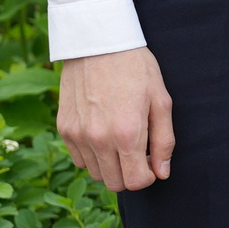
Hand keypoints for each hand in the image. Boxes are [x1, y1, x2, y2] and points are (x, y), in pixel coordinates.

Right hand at [57, 48, 174, 191]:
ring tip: (121, 140)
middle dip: (130, 174)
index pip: (135, 182)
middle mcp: (98, 140)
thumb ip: (164, 141)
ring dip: (110, 165)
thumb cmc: (137, 69)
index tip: (151, 162)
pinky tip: (103, 133)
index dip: (148, 177)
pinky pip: (78, 159)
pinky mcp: (63, 128)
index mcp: (127, 134)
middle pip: (114, 183)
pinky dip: (92, 155)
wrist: (99, 44)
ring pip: (95, 173)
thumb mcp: (161, 101)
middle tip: (138, 152)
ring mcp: (77, 135)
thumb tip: (162, 172)